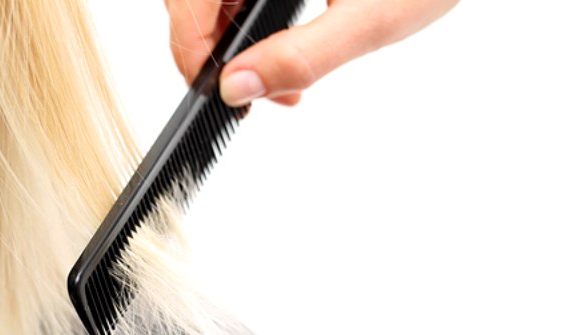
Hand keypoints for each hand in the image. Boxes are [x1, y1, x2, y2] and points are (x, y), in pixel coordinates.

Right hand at [164, 0, 458, 105]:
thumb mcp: (372, 17)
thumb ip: (303, 55)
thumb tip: (239, 88)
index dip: (189, 47)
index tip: (214, 90)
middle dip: (214, 49)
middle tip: (258, 91)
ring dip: (233, 38)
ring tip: (280, 77)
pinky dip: (251, 19)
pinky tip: (283, 44)